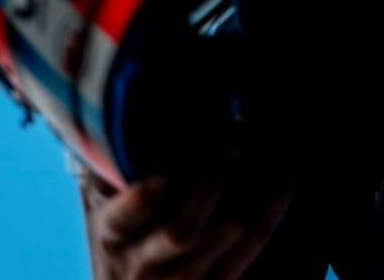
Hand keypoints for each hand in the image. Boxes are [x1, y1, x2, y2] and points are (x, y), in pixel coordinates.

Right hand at [80, 161, 290, 279]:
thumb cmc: (120, 237)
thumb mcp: (101, 205)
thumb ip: (108, 168)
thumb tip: (122, 118)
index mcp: (112, 238)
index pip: (121, 222)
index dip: (139, 202)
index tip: (159, 178)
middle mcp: (144, 265)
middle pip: (181, 230)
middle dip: (209, 185)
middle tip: (230, 145)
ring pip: (225, 233)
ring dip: (248, 189)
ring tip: (261, 150)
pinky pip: (251, 247)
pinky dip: (270, 212)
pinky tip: (282, 182)